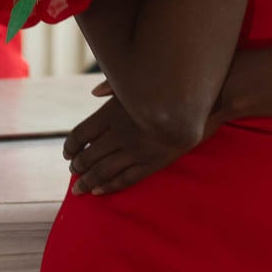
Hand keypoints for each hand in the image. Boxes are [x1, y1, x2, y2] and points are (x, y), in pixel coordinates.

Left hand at [64, 88, 217, 195]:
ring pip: (104, 171)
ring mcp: (137, 151)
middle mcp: (121, 134)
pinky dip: (109, 186)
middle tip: (73, 172)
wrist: (204, 102)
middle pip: (89, 156)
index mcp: (112, 113)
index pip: (81, 135)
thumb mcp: (140, 80)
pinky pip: (125, 179)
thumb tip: (93, 93)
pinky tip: (99, 191)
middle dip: (78, 167)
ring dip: (88, 181)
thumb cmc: (170, 86)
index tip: (67, 154)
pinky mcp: (153, 163)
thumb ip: (113, 86)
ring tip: (80, 188)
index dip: (71, 146)